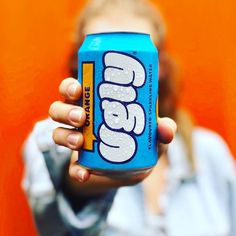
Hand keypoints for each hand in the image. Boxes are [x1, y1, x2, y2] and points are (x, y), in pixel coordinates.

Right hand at [49, 78, 176, 193]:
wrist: (130, 171)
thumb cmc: (139, 142)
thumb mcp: (152, 134)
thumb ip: (161, 130)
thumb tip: (166, 129)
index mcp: (94, 105)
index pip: (74, 90)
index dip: (70, 86)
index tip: (79, 88)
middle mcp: (81, 121)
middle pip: (58, 109)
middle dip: (65, 110)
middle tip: (81, 116)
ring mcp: (77, 143)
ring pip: (57, 133)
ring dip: (65, 136)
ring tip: (79, 142)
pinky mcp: (78, 165)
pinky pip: (70, 167)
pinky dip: (75, 171)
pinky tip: (84, 174)